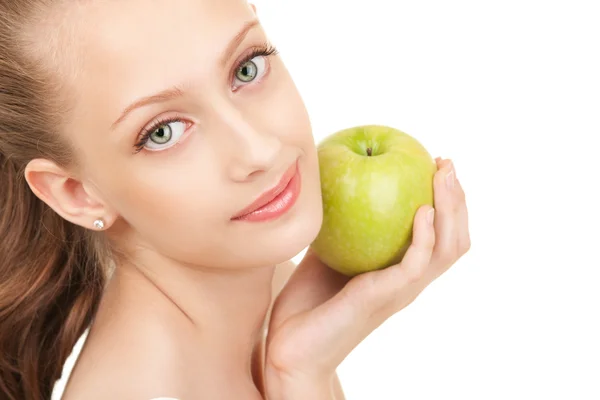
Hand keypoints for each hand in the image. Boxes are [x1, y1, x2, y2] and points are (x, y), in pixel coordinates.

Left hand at [263, 158, 470, 399]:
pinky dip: (425, 237)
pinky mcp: (384, 297)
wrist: (290, 347)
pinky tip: (422, 211)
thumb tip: (338, 179)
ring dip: (450, 210)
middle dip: (457, 199)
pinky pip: (415, 265)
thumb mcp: (327, 250)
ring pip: (445, 250)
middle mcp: (407, 281)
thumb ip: (341, 223)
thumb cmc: (307, 301)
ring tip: (443, 176)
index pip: (439, 235)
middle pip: (453, 239)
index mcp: (399, 271)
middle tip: (446, 164)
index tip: (435, 164)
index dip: (445, 201)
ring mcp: (399, 291)